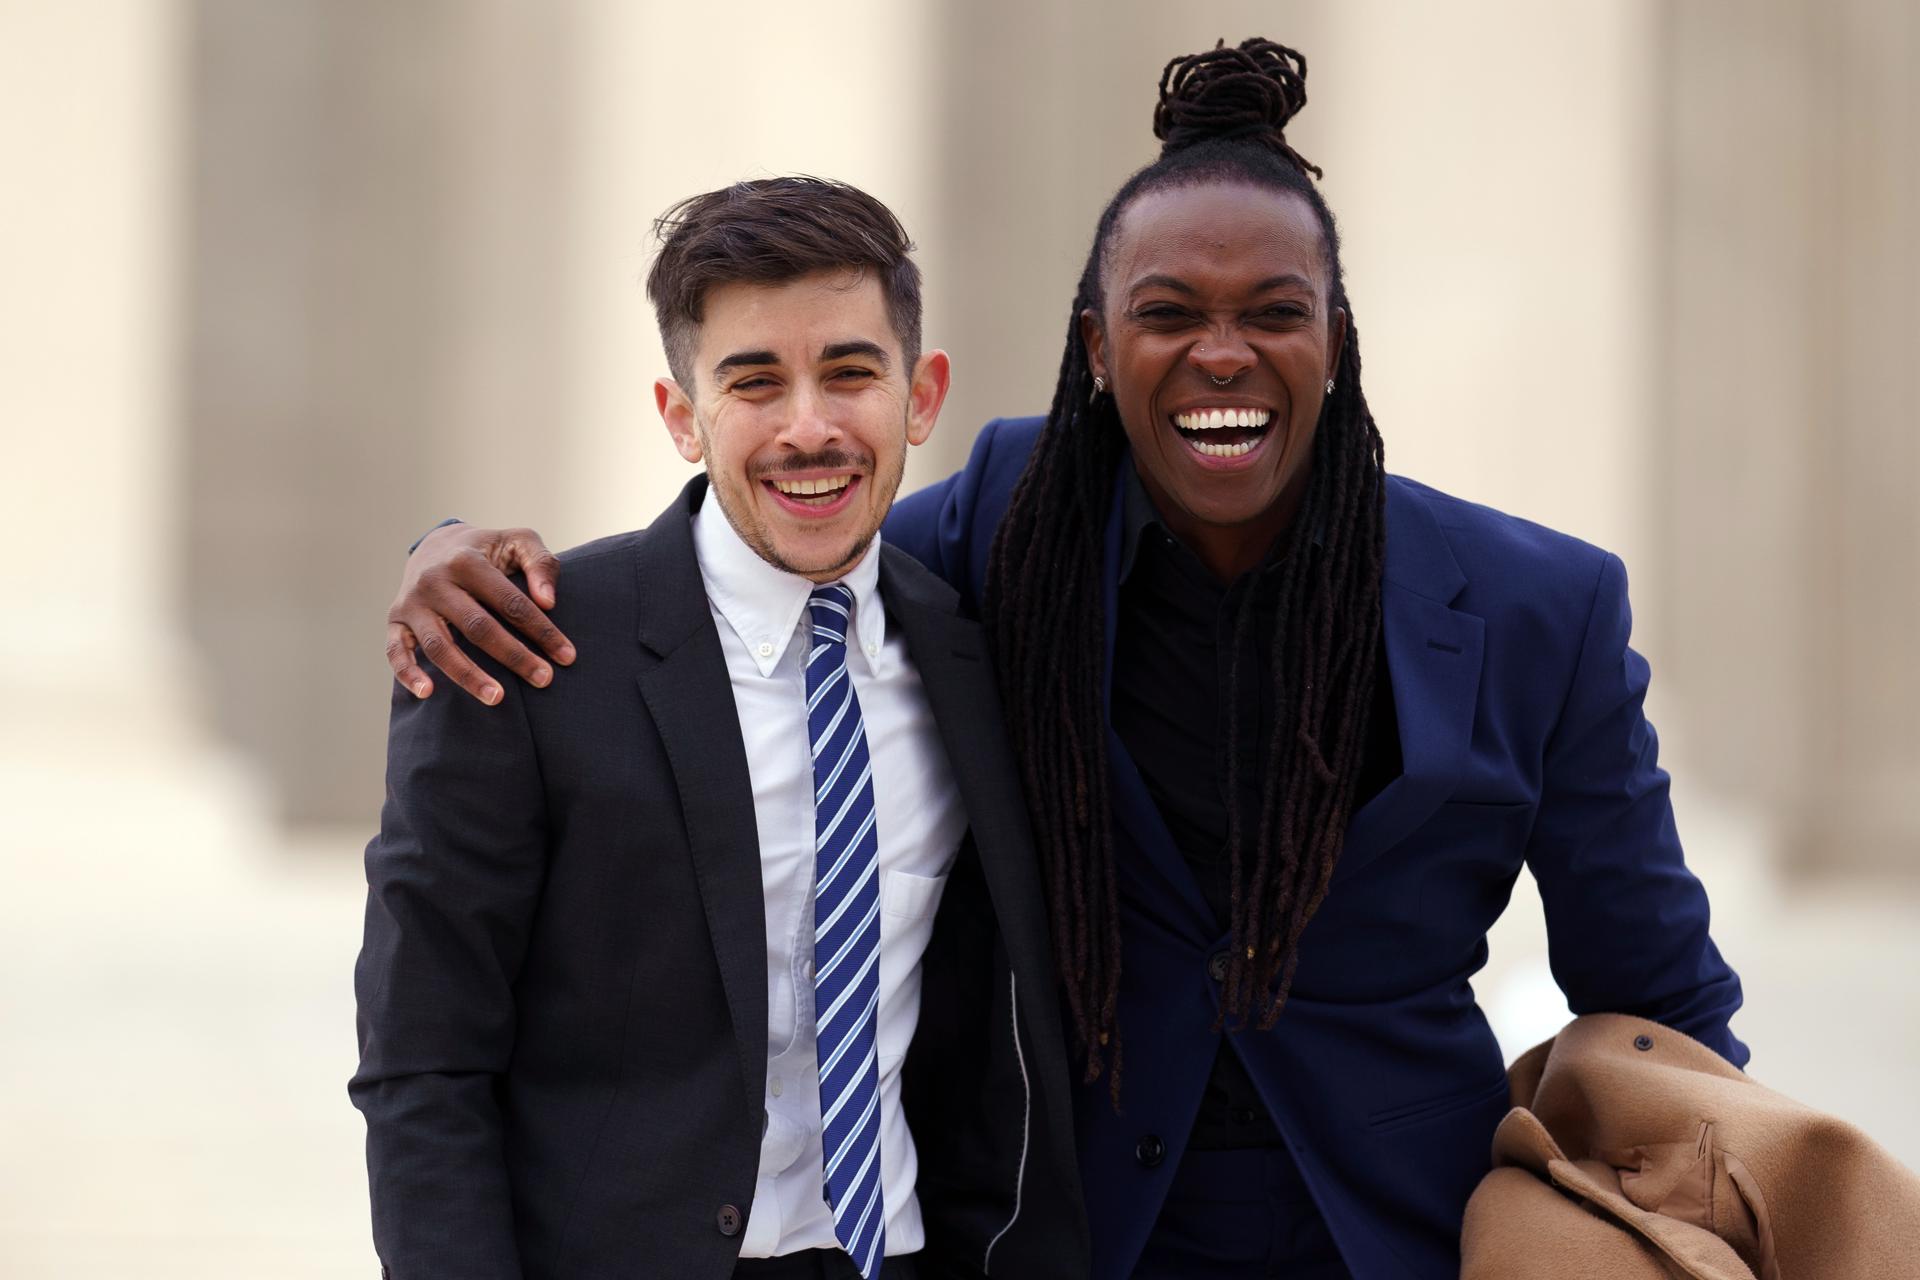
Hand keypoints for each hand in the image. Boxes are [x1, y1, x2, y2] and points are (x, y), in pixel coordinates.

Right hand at [386, 524, 574, 703]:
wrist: (436, 544)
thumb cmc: (488, 550)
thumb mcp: (518, 541)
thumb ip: (541, 563)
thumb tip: (549, 601)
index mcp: (467, 561)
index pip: (510, 602)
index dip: (541, 630)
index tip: (567, 656)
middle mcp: (435, 581)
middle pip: (477, 627)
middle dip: (514, 656)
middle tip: (544, 680)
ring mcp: (412, 603)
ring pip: (439, 646)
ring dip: (468, 675)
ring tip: (497, 698)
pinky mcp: (395, 619)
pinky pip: (395, 651)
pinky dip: (408, 673)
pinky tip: (428, 693)